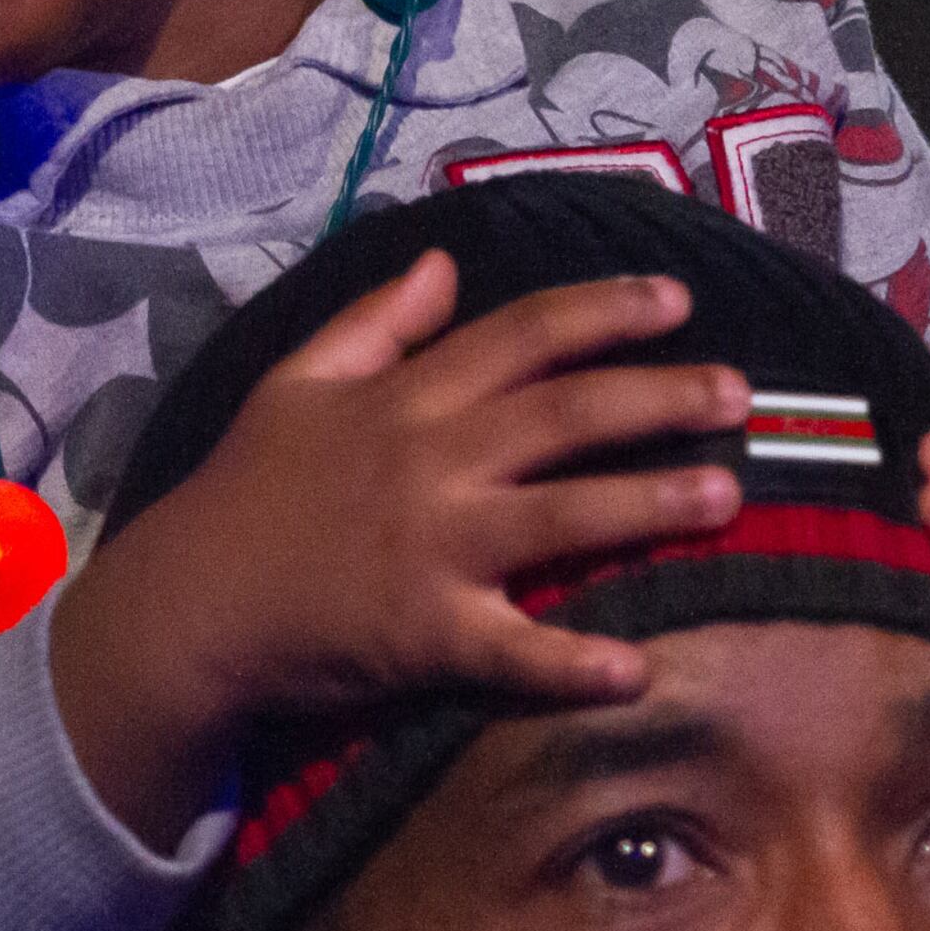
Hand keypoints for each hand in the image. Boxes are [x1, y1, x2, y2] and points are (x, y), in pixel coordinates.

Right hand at [52, 253, 747, 848]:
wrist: (188, 604)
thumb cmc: (246, 492)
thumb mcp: (297, 381)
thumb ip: (377, 320)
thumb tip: (445, 260)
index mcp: (405, 398)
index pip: (522, 336)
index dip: (604, 311)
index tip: (678, 300)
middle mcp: (431, 462)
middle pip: (565, 415)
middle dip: (659, 397)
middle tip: (741, 393)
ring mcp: (432, 548)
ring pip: (561, 517)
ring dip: (650, 504)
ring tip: (728, 496)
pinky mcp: (425, 633)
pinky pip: (513, 649)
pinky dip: (573, 662)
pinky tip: (638, 670)